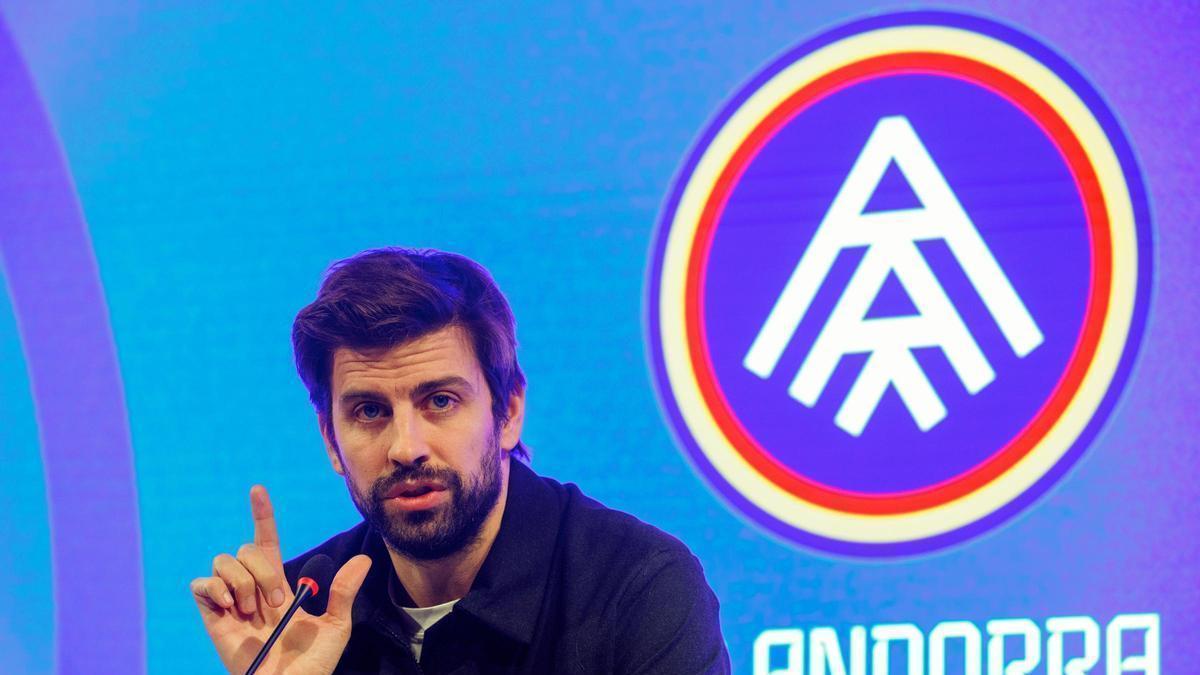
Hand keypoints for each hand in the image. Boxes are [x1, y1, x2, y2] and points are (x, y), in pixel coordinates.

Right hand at [190, 486, 371, 674]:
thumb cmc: (312, 665)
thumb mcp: (336, 625)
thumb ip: (344, 591)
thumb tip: (364, 559)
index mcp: (279, 586)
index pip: (266, 541)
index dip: (262, 515)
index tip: (258, 490)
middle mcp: (252, 589)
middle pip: (245, 549)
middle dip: (263, 570)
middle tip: (275, 601)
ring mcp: (230, 603)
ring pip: (224, 561)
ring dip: (242, 580)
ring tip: (252, 610)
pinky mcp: (212, 618)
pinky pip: (201, 585)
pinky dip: (213, 588)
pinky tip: (229, 606)